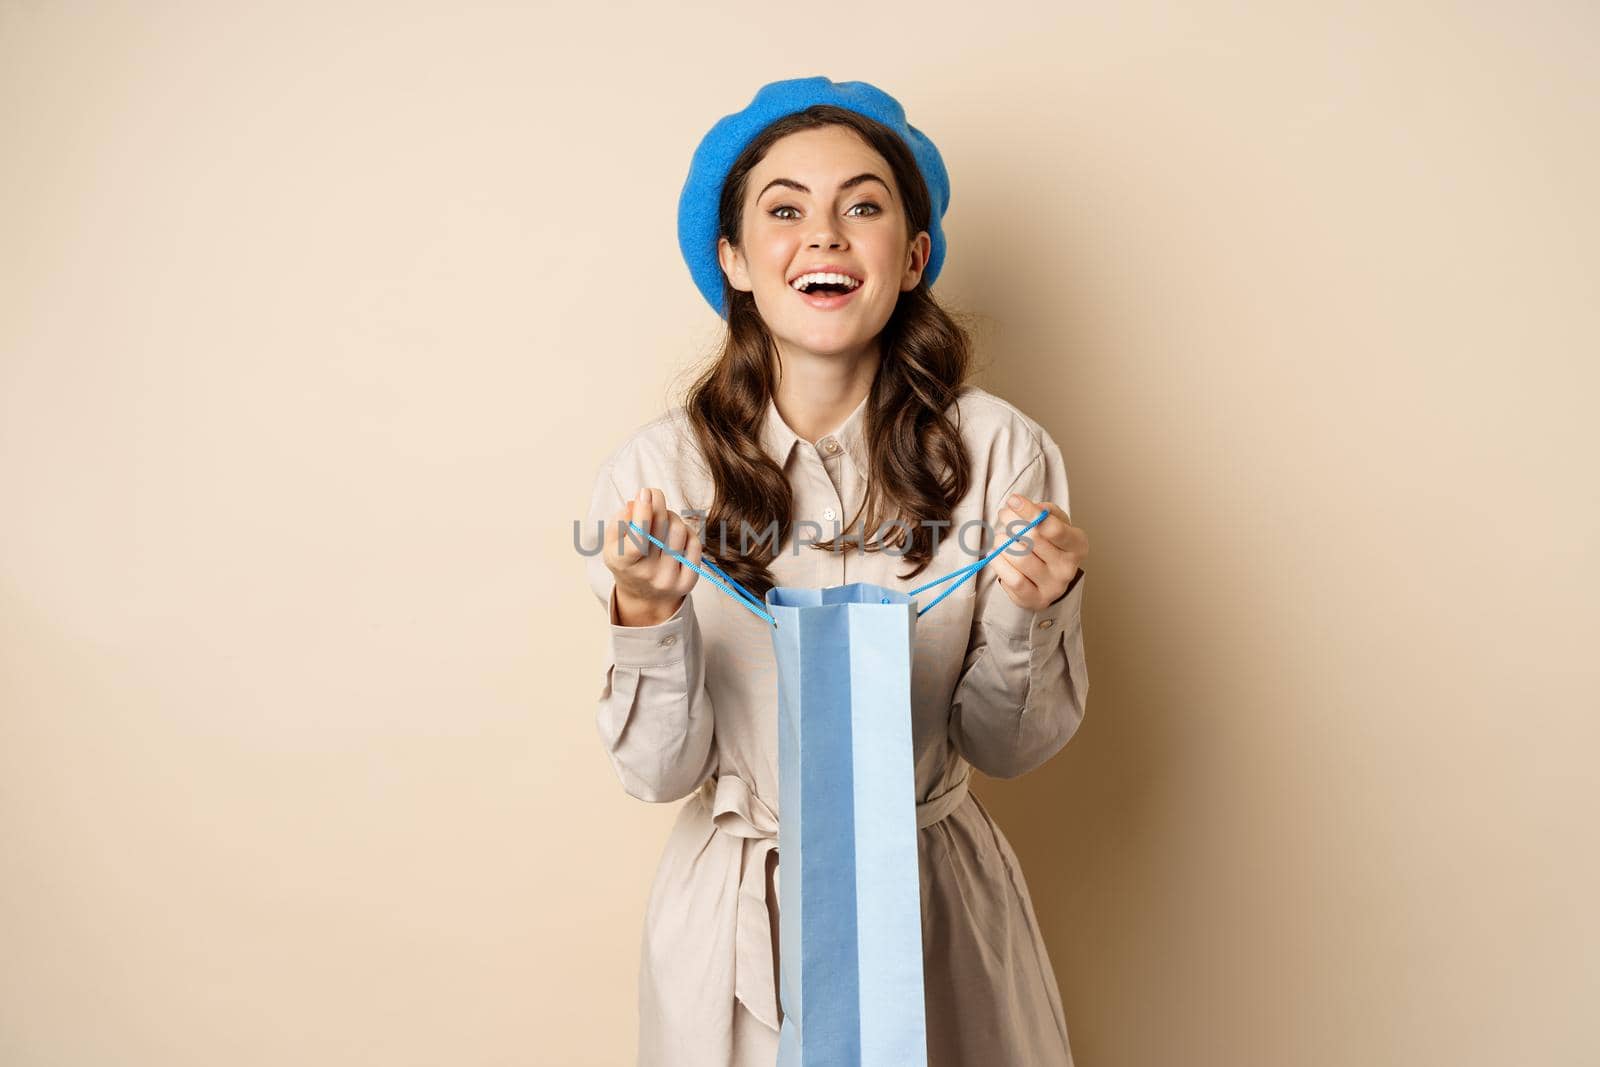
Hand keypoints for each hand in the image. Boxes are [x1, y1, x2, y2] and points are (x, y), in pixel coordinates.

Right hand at [602, 487, 702, 625]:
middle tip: (653, 495)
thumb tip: (637, 502)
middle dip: (658, 503)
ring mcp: (670, 580)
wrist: (643, 595)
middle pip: (661, 527)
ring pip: (679, 530)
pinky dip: (686, 531)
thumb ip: (620, 521)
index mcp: (624, 564)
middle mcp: (648, 575)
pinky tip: (675, 535)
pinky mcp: (688, 581)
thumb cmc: (627, 560)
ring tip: (662, 520)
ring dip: (671, 517)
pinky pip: (694, 543)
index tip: (645, 492)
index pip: (638, 537)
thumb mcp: (613, 542)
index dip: (643, 512)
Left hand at [992, 493, 1088, 610]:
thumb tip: (1029, 507)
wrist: (1047, 578)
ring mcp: (1054, 587)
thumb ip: (1045, 512)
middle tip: (1004, 514)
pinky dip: (999, 563)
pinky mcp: (1036, 600)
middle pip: (1034, 540)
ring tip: (1000, 537)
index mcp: (1077, 545)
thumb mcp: (1054, 522)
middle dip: (1013, 523)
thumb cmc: (1049, 544)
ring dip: (1004, 543)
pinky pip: (1012, 580)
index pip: (1053, 528)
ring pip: (1021, 559)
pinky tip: (995, 553)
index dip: (1030, 512)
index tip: (1012, 500)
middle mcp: (1069, 567)